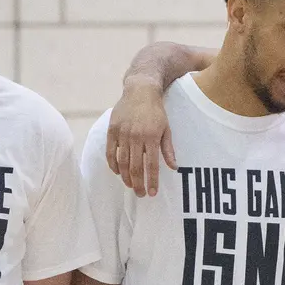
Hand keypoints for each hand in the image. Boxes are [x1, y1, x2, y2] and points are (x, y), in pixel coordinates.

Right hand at [105, 78, 176, 196]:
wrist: (140, 90)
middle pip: (135, 167)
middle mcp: (136, 136)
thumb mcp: (166, 129)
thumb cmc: (156, 111)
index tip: (153, 193)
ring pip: (122, 162)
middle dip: (138, 184)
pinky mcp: (112, 130)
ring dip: (126, 177)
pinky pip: (110, 152)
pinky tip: (118, 173)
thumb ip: (168, 149)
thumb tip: (174, 168)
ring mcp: (122, 133)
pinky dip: (113, 165)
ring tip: (130, 186)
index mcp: (151, 137)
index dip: (152, 181)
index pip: (152, 165)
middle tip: (141, 195)